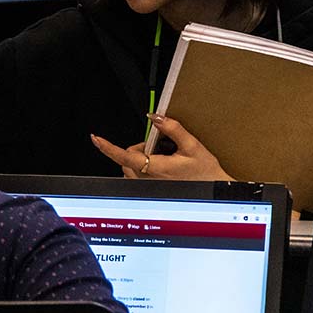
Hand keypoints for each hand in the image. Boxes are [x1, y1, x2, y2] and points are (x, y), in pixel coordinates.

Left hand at [91, 114, 233, 180]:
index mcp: (157, 169)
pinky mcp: (151, 194)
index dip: (108, 147)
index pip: (125, 157)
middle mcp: (149, 182)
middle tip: (160, 147)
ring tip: (163, 159)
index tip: (96, 138)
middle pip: (127, 160)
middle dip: (138, 149)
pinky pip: (137, 179)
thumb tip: (155, 117)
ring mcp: (149, 189)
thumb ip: (173, 129)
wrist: (216, 195)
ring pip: (130, 170)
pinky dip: (143, 170)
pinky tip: (161, 168)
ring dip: (139, 160)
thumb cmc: (207, 174)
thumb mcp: (193, 146)